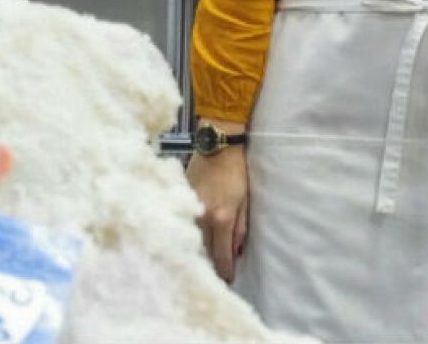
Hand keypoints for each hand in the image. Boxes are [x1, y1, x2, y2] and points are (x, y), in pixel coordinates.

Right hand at [183, 120, 249, 282]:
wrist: (217, 147)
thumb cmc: (236, 171)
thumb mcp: (245, 200)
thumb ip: (240, 228)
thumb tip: (236, 250)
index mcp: (221, 218)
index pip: (221, 253)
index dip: (224, 269)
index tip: (227, 280)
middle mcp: (203, 217)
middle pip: (204, 249)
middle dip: (209, 263)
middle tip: (213, 275)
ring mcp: (189, 208)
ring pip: (192, 237)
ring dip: (197, 249)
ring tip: (201, 261)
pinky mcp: (182, 199)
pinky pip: (185, 222)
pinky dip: (189, 232)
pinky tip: (191, 238)